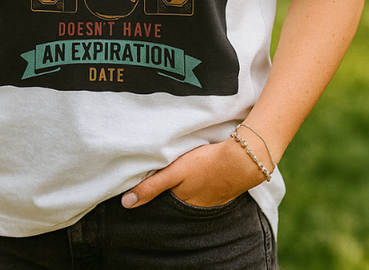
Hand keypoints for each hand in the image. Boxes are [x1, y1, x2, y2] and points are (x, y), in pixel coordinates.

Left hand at [121, 138, 266, 208]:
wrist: (242, 160)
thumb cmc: (206, 164)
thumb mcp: (174, 172)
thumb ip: (151, 186)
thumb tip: (126, 203)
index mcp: (181, 203)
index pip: (162, 202)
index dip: (154, 193)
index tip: (145, 185)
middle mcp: (195, 207)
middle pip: (176, 200)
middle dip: (170, 192)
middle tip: (165, 176)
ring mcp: (210, 200)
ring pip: (191, 196)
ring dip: (187, 187)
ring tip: (183, 174)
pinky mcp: (221, 191)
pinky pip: (206, 191)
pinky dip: (201, 184)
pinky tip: (201, 174)